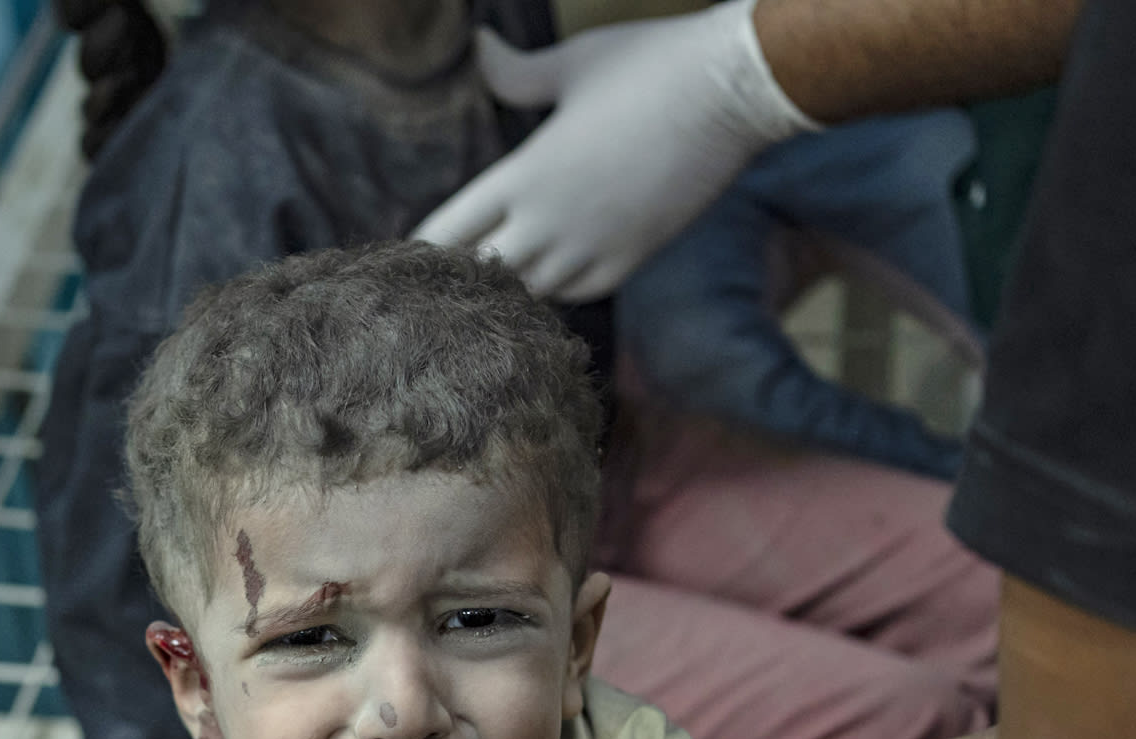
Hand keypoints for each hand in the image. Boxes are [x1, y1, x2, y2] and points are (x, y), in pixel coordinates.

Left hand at [413, 3, 817, 300]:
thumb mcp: (574, 64)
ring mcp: (593, 247)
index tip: (402, 261)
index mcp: (524, 175)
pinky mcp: (632, 259)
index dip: (421, 253)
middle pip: (480, 278)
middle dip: (456, 282)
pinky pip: (575, 295)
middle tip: (436, 288)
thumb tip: (478, 46)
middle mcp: (552, 223)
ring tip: (484, 291)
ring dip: (506, 290)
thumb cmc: (650, 66)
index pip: (448, 236)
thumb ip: (516, 73)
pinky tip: (543, 280)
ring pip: (527, 294)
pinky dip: (553, 291)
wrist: (733, 92)